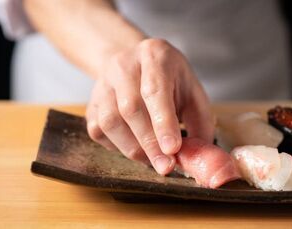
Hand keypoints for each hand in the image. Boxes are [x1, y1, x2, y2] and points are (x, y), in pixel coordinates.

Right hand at [86, 39, 214, 174]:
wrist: (134, 63)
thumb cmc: (169, 80)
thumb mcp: (192, 92)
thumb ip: (199, 122)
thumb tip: (197, 158)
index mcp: (154, 56)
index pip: (155, 91)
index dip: (163, 122)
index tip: (172, 150)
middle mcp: (124, 66)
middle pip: (130, 108)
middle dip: (149, 143)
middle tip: (166, 166)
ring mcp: (102, 84)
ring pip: (110, 122)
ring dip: (132, 148)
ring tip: (152, 158)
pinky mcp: (91, 103)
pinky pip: (98, 130)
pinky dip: (117, 146)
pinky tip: (134, 146)